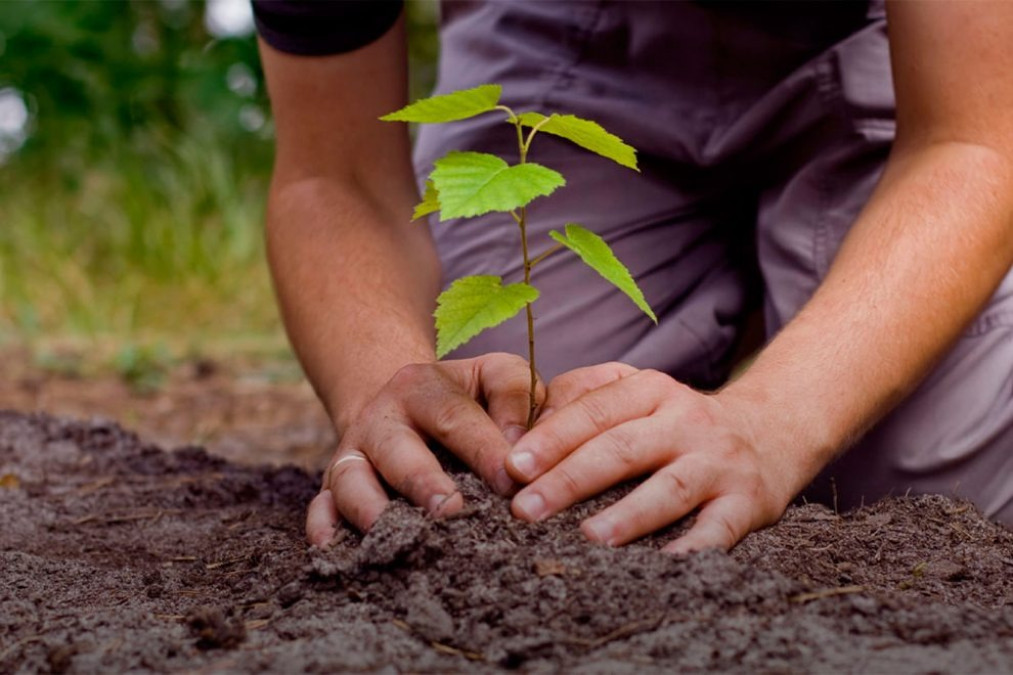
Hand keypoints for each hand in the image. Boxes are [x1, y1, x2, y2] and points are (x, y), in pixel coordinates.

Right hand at [306, 352, 543, 545]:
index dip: (483, 449)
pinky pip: (319, 506)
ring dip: (373, 510)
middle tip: (453, 511)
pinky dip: (323, 527)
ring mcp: (352, 453)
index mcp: (422, 386)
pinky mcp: (332, 485)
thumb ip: (515, 398)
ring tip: (404, 538)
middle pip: (398, 450)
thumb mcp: (493, 376)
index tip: (512, 482)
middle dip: (424, 483)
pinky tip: (335, 549)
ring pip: (351, 480)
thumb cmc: (466, 397)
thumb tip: (521, 451)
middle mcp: (381, 418)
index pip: (454, 416)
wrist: (403, 403)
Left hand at [504, 363, 804, 552]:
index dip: (552, 438)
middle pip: (622, 448)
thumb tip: (523, 427)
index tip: (513, 466)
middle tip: (526, 509)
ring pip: (670, 488)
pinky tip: (662, 567)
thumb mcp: (639, 392)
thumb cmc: (678, 421)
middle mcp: (686, 421)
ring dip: (628, 514)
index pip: (595, 411)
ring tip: (588, 537)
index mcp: (651, 390)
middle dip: (570, 479)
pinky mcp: (748, 502)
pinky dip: (693, 549)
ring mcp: (718, 462)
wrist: (771, 431)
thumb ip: (584, 399)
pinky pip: (719, 529)